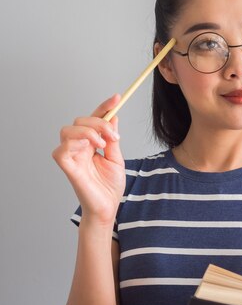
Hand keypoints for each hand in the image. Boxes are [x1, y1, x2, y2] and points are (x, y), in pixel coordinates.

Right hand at [52, 94, 124, 223]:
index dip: (103, 107)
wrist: (108, 206)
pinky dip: (75, 143)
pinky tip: (91, 148)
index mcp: (90, 143)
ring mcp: (71, 156)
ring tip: (102, 143)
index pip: (93, 119)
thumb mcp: (116, 157)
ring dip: (88, 131)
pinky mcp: (66, 167)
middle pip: (79, 120)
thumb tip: (113, 117)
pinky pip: (61, 150)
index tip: (117, 97)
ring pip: (67, 130)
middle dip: (99, 122)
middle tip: (113, 135)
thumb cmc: (110, 186)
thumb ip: (112, 138)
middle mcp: (78, 147)